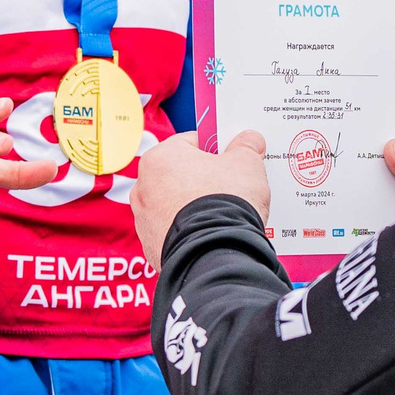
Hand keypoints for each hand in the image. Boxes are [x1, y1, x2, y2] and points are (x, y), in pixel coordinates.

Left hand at [134, 129, 268, 267]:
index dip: (218, 149)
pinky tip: (212, 233)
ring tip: (224, 214)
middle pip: (181, 174)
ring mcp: (144, 220)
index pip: (192, 142)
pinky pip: (175, 231)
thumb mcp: (246, 164)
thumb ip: (246, 147)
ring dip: (196, 206)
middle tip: (232, 187)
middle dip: (205, 179)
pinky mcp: (152, 247)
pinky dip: (191, 231)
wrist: (214, 254)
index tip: (233, 158)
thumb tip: (250, 140)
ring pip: (176, 204)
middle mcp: (144, 187)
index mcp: (159, 158)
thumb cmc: (224, 202)